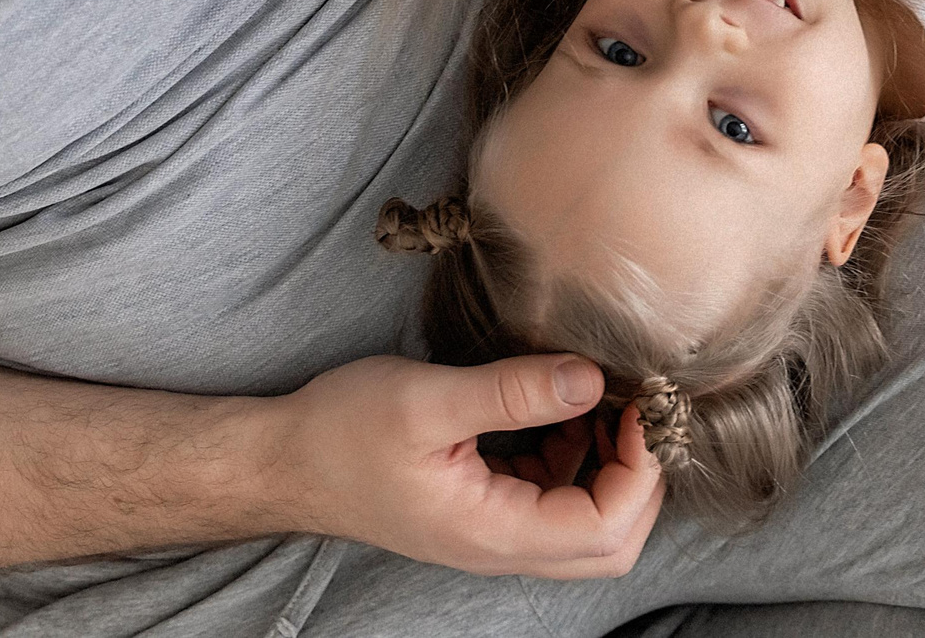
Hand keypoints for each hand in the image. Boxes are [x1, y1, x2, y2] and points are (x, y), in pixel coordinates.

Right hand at [271, 353, 661, 577]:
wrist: (283, 460)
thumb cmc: (341, 432)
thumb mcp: (427, 401)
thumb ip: (513, 393)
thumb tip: (590, 379)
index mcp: (492, 532)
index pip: (606, 528)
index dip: (641, 470)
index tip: (639, 405)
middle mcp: (501, 545)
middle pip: (611, 543)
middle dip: (640, 478)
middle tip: (633, 408)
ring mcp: (495, 531)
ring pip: (589, 523)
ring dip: (609, 465)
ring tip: (599, 400)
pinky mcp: (487, 508)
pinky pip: (556, 498)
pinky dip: (576, 457)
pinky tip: (560, 408)